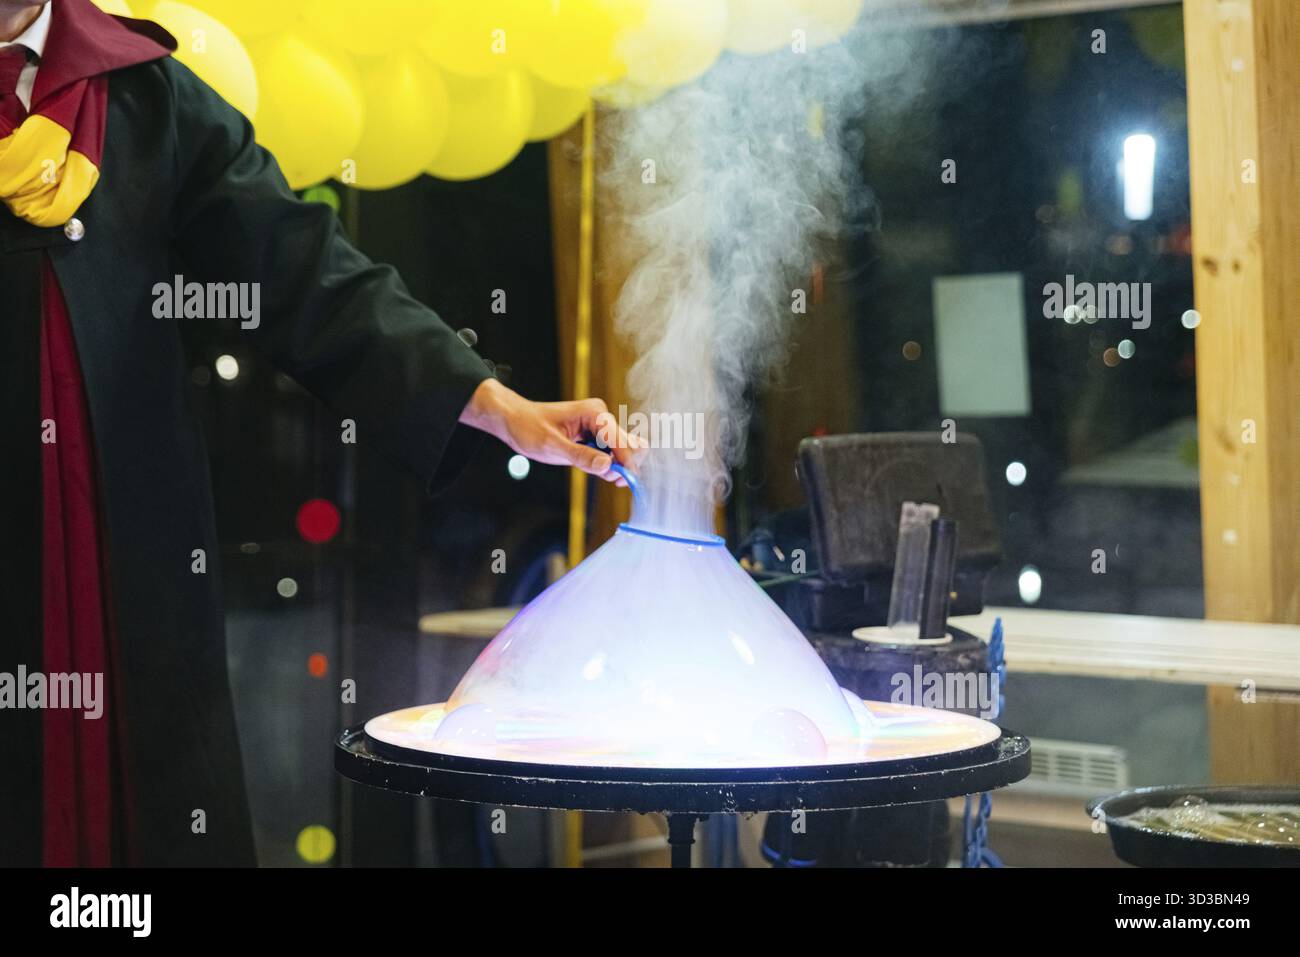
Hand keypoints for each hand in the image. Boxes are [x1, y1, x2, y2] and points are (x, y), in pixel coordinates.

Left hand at [459, 378, 640, 482]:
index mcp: (595, 413)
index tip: (627, 482)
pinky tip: (595, 469)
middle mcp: (602, 418)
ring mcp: (600, 427)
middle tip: (611, 480)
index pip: (621, 441)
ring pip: (624, 450)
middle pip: (631, 444)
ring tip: (596, 473)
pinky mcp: (595, 437)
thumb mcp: (551, 445)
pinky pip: (612, 453)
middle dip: (625, 465)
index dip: (627, 463)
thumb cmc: (529, 427)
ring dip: (617, 466)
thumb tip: (607, 466)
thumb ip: (580, 456)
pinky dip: (610, 465)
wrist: (515, 420)